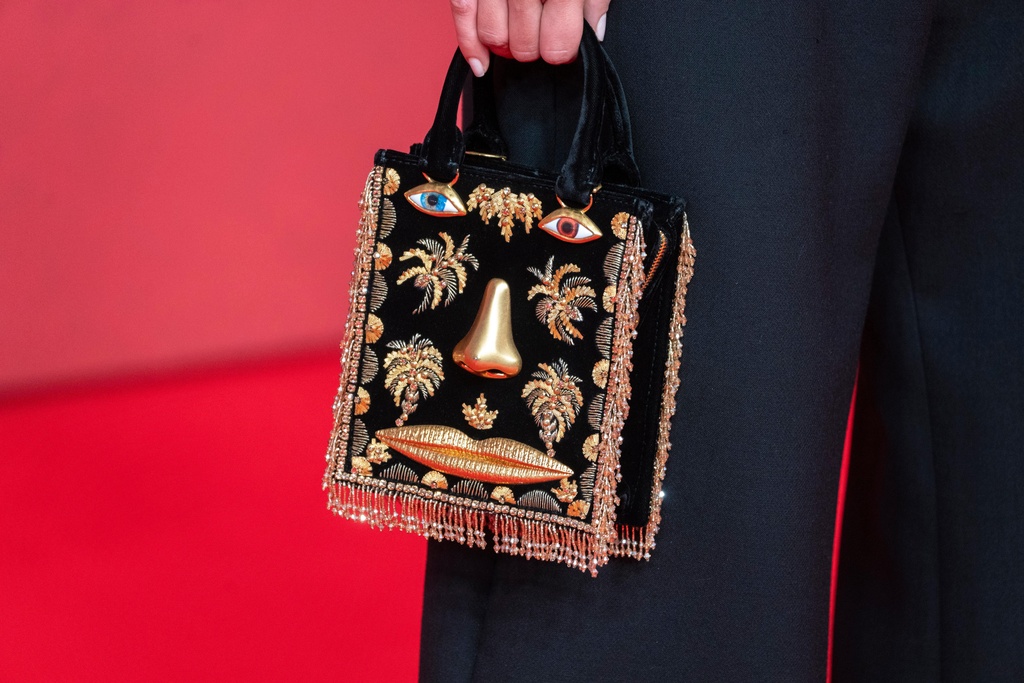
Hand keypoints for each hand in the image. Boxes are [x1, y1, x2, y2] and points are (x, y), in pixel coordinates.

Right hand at [449, 0, 610, 76]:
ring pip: (493, 37)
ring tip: (516, 36)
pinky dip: (469, 44)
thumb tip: (595, 32)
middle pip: (524, 46)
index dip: (562, 53)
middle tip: (541, 36)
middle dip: (534, 50)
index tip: (564, 48)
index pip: (558, 44)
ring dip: (505, 46)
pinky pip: (462, 14)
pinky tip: (481, 64)